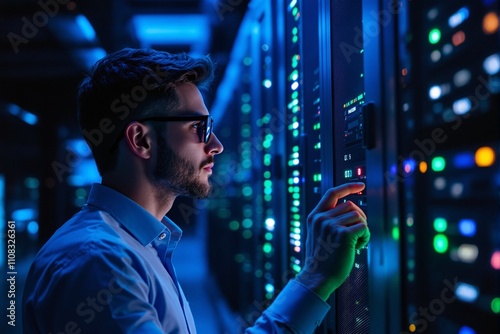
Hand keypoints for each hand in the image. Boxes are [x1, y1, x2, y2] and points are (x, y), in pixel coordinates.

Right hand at [295, 182, 368, 300]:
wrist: (318, 278)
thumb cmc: (322, 260)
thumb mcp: (319, 235)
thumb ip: (329, 221)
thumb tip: (351, 210)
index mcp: (315, 216)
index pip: (332, 193)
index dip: (348, 187)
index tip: (361, 185)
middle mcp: (321, 218)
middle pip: (351, 205)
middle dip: (359, 218)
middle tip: (356, 235)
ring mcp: (331, 225)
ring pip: (359, 216)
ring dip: (362, 229)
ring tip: (355, 243)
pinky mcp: (343, 234)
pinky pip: (364, 228)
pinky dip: (366, 238)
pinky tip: (358, 247)